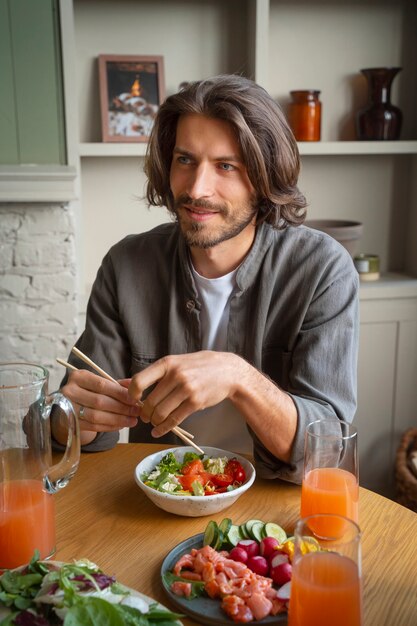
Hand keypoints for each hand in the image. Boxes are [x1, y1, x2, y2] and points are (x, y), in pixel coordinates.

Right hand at [57, 370, 140, 444]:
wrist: (66, 405)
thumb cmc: (87, 391)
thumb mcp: (98, 383)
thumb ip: (116, 384)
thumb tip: (134, 385)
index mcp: (78, 377)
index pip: (102, 385)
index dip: (120, 393)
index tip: (135, 399)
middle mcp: (70, 391)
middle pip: (100, 401)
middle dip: (122, 408)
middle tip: (136, 411)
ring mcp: (68, 408)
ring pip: (97, 416)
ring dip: (118, 419)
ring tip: (132, 421)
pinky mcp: (70, 423)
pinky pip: (93, 426)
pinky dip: (109, 427)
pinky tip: (121, 425)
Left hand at [128, 351, 243, 436]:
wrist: (227, 371)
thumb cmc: (198, 366)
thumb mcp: (176, 362)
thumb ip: (154, 373)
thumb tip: (125, 383)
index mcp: (167, 363)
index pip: (140, 381)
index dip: (131, 394)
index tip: (132, 400)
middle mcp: (175, 375)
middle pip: (150, 402)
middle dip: (144, 413)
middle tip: (145, 416)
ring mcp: (186, 389)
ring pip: (160, 413)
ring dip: (154, 421)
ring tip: (154, 421)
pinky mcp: (195, 403)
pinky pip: (174, 420)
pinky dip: (163, 429)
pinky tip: (158, 431)